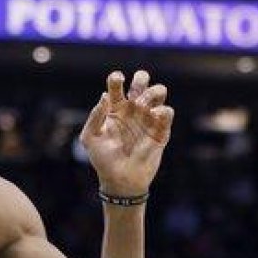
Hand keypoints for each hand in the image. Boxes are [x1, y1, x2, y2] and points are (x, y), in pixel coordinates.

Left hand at [79, 70, 173, 196]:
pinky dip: (162, 109)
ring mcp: (147, 118)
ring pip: (159, 92)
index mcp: (114, 108)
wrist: (120, 179)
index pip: (117, 86)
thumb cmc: (102, 159)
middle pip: (142, 83)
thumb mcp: (90, 137)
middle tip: (134, 94)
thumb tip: (105, 95)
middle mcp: (132, 110)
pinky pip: (167, 112)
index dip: (117, 78)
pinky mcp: (161, 130)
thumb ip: (95, 116)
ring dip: (152, 92)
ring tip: (143, 105)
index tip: (117, 78)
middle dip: (141, 79)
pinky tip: (153, 115)